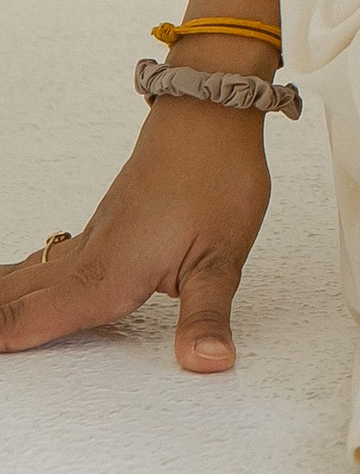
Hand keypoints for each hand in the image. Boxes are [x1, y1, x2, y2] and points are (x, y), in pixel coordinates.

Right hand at [0, 92, 275, 374]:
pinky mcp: (107, 222)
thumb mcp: (222, 256)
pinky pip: (49, 257)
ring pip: (32, 274)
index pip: (40, 317)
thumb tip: (207, 362)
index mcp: (109, 273)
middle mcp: (92, 256)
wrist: (211, 111)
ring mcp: (96, 235)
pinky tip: (19, 278)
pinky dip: (21, 274)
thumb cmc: (217, 174)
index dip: (3, 335)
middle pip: (22, 296)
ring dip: (2, 296)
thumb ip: (207, 315)